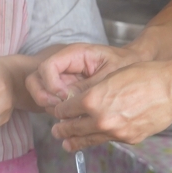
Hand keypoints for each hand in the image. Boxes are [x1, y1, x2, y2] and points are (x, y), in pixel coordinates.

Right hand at [26, 43, 142, 108]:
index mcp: (74, 54)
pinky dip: (58, 111)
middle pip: (35, 79)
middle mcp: (64, 65)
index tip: (65, 96)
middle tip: (58, 108)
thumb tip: (70, 101)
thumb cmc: (126, 64)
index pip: (47, 66)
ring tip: (67, 116)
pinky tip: (72, 119)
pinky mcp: (67, 91)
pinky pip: (54, 102)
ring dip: (50, 106)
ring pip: (41, 93)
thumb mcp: (109, 74)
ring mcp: (63, 79)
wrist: (136, 64)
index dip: (51, 84)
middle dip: (43, 96)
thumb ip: (88, 87)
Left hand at [50, 59, 171, 151]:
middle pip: (72, 128)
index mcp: (93, 100)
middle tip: (56, 131)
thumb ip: (93, 91)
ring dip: (75, 141)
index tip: (58, 112)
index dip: (59, 111)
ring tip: (67, 144)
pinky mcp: (129, 139)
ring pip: (88, 139)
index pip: (65, 110)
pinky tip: (96, 137)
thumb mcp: (111, 76)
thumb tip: (80, 102)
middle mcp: (101, 119)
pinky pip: (108, 140)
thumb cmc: (144, 75)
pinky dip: (100, 138)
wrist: (171, 89)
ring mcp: (115, 132)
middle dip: (62, 129)